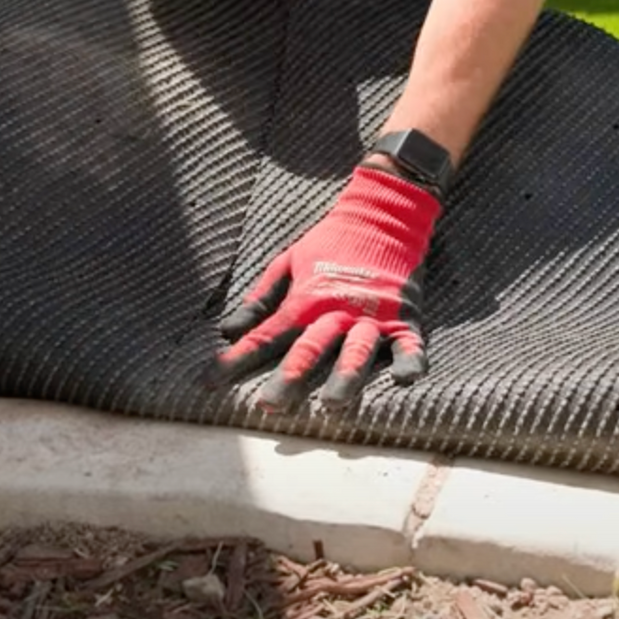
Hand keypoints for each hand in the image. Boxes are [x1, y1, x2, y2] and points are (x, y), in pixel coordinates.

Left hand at [215, 165, 439, 407]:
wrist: (384, 213)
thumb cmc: (331, 241)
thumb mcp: (287, 263)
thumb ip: (259, 300)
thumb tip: (226, 331)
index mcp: (307, 299)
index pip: (265, 335)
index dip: (235, 360)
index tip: (208, 384)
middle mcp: (338, 311)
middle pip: (310, 349)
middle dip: (289, 378)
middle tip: (269, 406)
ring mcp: (374, 316)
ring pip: (357, 351)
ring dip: (344, 377)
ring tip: (332, 404)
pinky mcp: (406, 318)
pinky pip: (411, 344)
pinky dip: (410, 361)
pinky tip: (404, 380)